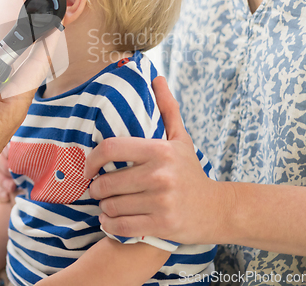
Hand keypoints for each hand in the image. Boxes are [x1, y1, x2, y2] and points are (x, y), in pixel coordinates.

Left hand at [84, 76, 227, 244]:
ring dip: (103, 207)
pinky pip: (121, 227)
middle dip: (96, 188)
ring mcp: (161, 202)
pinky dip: (110, 225)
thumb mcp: (180, 138)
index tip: (87, 167)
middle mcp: (159, 175)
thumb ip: (167, 108)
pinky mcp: (162, 225)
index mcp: (159, 150)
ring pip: (111, 206)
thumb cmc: (191, 171)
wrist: (218, 209)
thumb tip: (156, 77)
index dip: (92, 158)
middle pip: (107, 182)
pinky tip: (110, 220)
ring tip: (106, 204)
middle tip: (97, 189)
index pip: (111, 148)